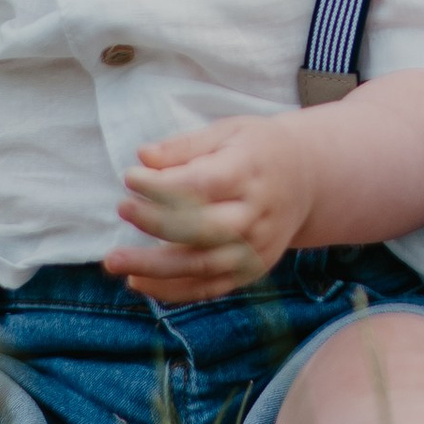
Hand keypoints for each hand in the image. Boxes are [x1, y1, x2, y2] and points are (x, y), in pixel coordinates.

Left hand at [107, 116, 320, 301]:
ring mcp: (255, 247)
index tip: (130, 176)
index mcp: (251, 172)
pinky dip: (171, 291)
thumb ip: (185, 146)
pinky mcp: (250, 270)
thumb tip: (143, 156)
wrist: (309, 180)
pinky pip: (208, 288)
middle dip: (157, 223)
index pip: (203, 184)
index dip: (163, 185)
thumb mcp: (228, 132)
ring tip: (114, 262)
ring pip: (201, 266)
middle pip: (202, 228)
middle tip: (122, 208)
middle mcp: (256, 214)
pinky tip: (138, 283)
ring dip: (154, 268)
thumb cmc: (259, 149)